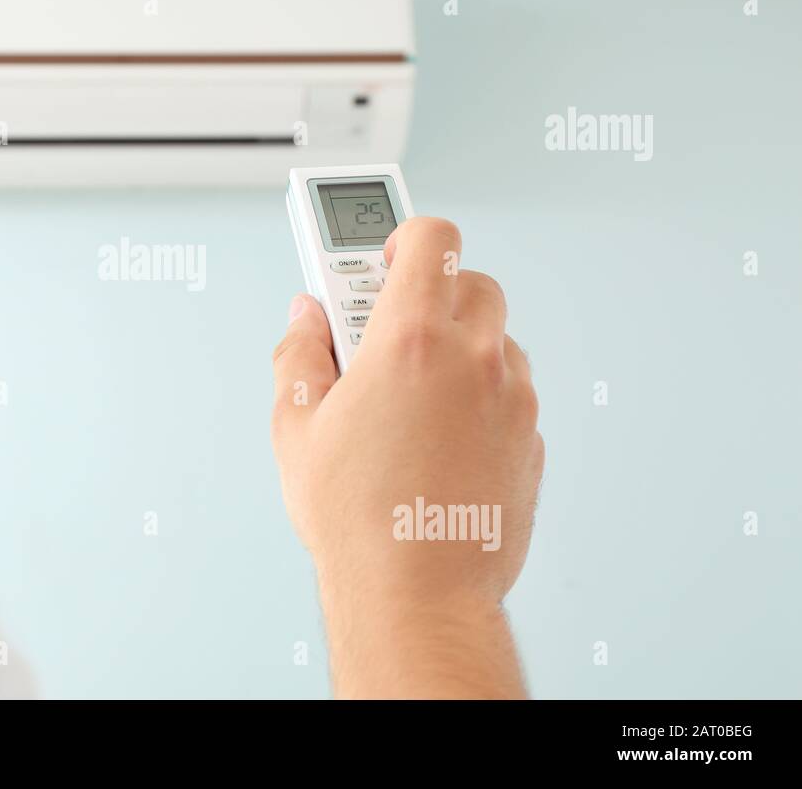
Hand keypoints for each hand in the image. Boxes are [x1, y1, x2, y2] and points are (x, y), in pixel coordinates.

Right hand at [270, 217, 543, 697]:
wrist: (419, 594)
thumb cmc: (356, 518)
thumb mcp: (297, 427)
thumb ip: (299, 354)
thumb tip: (306, 319)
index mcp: (413, 340)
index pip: (433, 236)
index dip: (407, 234)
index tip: (383, 255)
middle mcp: (476, 359)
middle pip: (471, 281)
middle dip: (430, 293)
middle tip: (386, 330)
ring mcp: (513, 399)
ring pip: (497, 338)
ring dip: (459, 345)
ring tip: (411, 393)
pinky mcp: (531, 439)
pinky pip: (510, 391)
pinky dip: (480, 394)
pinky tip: (438, 436)